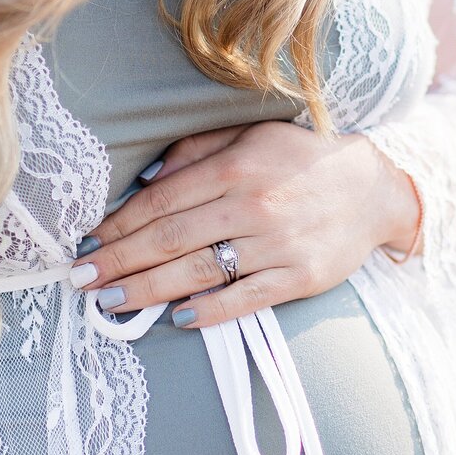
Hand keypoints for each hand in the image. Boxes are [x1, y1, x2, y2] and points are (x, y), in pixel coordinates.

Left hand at [69, 121, 422, 329]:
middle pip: (170, 238)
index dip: (120, 224)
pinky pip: (247, 298)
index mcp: (237, 167)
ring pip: (200, 271)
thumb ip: (195, 151)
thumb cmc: (302, 159)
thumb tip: (144, 180)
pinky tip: (176, 318)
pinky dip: (210, 310)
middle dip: (119, 261)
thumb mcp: (250, 136)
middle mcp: (254, 205)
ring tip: (110, 302)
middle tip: (80, 279)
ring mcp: (278, 245)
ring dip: (148, 290)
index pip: (163, 200)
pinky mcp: (301, 277)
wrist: (375, 189)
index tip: (88, 243)